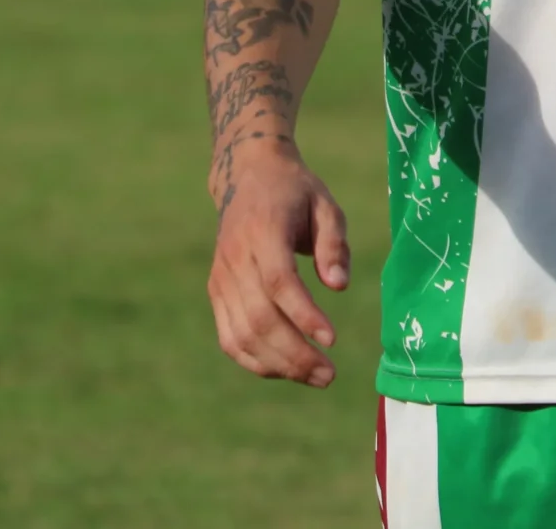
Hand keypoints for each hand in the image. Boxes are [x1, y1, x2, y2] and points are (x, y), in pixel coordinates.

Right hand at [208, 139, 351, 386]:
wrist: (248, 177)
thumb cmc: (295, 193)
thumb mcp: (325, 205)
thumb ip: (334, 244)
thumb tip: (339, 285)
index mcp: (263, 230)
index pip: (278, 281)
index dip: (303, 314)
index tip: (332, 339)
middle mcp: (236, 257)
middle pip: (258, 318)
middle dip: (295, 353)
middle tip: (330, 375)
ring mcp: (221, 278)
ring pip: (241, 335)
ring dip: (279, 365)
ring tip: (317, 377)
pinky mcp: (216, 293)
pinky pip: (229, 337)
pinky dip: (255, 361)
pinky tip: (286, 370)